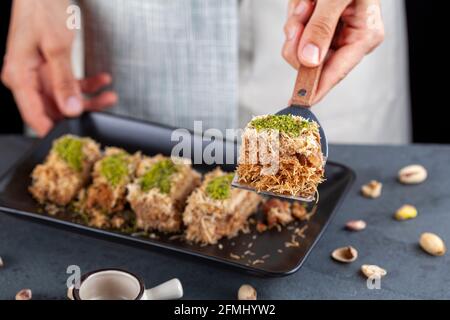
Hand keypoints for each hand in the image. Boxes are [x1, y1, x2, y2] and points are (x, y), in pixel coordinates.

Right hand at [1, 0, 116, 135]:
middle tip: (103, 108)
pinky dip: (88, 84)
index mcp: (19, 75)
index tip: (73, 138)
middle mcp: (27, 78)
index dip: (53, 130)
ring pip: (65, 98)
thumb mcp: (56, 47)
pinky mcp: (51, 69)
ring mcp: (40, 74)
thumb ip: (64, 81)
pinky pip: (70, 84)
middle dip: (80, 111)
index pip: (33, 115)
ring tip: (110, 96)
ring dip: (89, 98)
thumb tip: (70, 109)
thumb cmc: (42, 9)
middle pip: (53, 108)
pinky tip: (103, 80)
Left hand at [282, 0, 383, 103]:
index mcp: (363, 36)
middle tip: (303, 15)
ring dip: (296, 23)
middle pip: (311, 61)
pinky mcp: (317, 24)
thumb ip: (323, 26)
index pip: (335, 72)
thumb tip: (309, 60)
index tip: (298, 102)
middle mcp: (348, 39)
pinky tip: (306, 1)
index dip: (315, 87)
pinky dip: (295, 15)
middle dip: (299, 40)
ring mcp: (331, 32)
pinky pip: (295, 29)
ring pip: (298, 46)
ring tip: (308, 2)